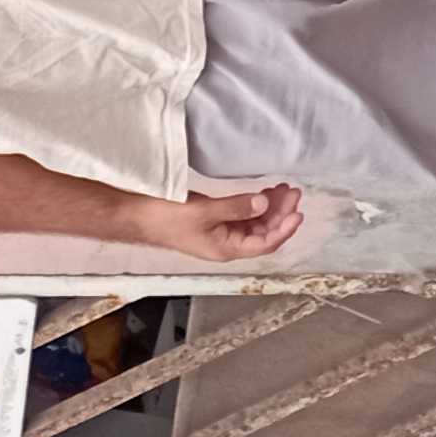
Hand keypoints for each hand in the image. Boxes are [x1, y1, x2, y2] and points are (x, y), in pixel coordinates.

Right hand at [139, 184, 305, 260]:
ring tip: (283, 187)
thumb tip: (263, 203)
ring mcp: (220, 231)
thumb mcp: (204, 212)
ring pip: (254, 222)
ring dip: (269, 206)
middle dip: (280, 212)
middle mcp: (227, 244)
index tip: (298, 212)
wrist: (137, 215)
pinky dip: (254, 203)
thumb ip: (236, 208)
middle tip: (293, 191)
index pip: (264, 243)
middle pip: (262, 231)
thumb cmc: (167, 217)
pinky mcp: (213, 219)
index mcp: (226, 249)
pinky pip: (242, 214)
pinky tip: (263, 192)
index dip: (283, 229)